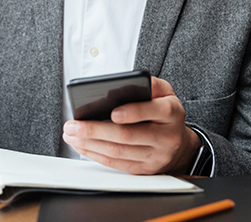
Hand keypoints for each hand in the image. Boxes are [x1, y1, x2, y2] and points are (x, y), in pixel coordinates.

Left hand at [62, 76, 199, 174]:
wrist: (179, 143)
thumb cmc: (165, 112)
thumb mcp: (165, 92)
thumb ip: (150, 83)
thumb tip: (127, 82)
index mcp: (172, 113)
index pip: (154, 111)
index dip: (133, 113)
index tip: (112, 112)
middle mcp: (166, 137)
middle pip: (128, 135)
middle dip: (96, 130)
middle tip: (73, 125)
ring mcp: (156, 156)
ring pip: (119, 152)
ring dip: (90, 144)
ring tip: (71, 134)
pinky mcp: (145, 169)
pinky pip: (117, 164)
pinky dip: (96, 155)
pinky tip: (82, 146)